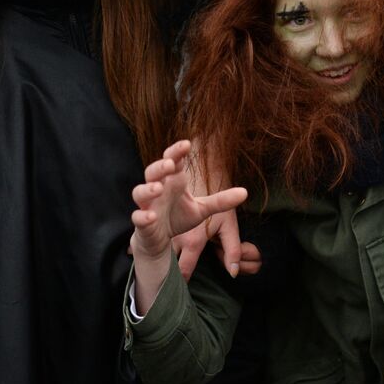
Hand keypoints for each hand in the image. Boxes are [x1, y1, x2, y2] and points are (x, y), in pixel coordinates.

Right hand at [129, 140, 246, 313]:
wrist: (160, 240)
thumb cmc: (179, 217)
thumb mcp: (203, 209)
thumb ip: (221, 201)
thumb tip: (245, 192)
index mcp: (172, 181)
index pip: (172, 160)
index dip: (176, 151)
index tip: (187, 143)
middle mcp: (157, 189)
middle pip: (152, 171)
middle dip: (160, 166)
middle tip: (170, 163)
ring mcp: (147, 205)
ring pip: (140, 192)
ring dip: (147, 189)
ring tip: (158, 188)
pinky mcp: (142, 223)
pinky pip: (138, 218)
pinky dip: (143, 216)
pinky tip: (150, 216)